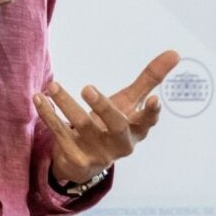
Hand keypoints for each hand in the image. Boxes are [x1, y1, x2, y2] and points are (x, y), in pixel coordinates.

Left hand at [34, 49, 180, 186]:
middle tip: (88, 88)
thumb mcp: (129, 103)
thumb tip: (175, 53)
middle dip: (103, 107)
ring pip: (82, 126)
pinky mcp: (74, 156)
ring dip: (66, 103)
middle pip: (115, 126)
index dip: (150, 113)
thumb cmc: (111, 124)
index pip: (147, 122)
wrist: (82, 162)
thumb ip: (150, 79)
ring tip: (53, 85)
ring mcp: (96, 152)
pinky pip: (59, 132)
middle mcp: (118, 144)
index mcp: (135, 131)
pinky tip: (40, 98)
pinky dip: (48, 114)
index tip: (154, 100)